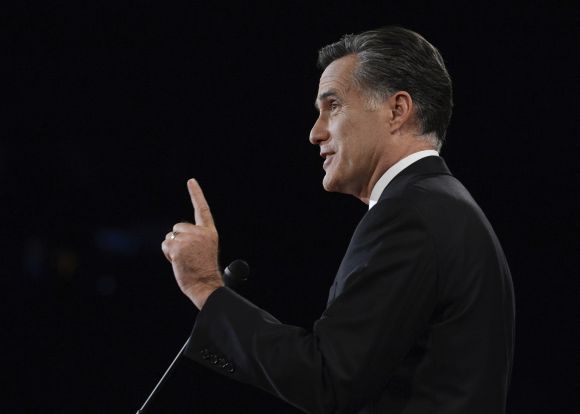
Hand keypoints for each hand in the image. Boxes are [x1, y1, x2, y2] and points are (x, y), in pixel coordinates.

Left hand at [162, 179, 223, 308]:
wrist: (205, 284)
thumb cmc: (203, 270)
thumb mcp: (204, 249)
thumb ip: (194, 238)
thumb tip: (174, 235)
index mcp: (209, 232)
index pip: (202, 209)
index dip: (196, 194)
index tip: (191, 181)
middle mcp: (200, 232)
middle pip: (178, 227)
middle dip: (178, 239)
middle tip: (188, 255)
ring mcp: (189, 239)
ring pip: (170, 236)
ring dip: (172, 248)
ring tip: (184, 260)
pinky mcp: (178, 246)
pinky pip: (165, 244)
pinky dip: (168, 254)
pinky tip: (178, 261)